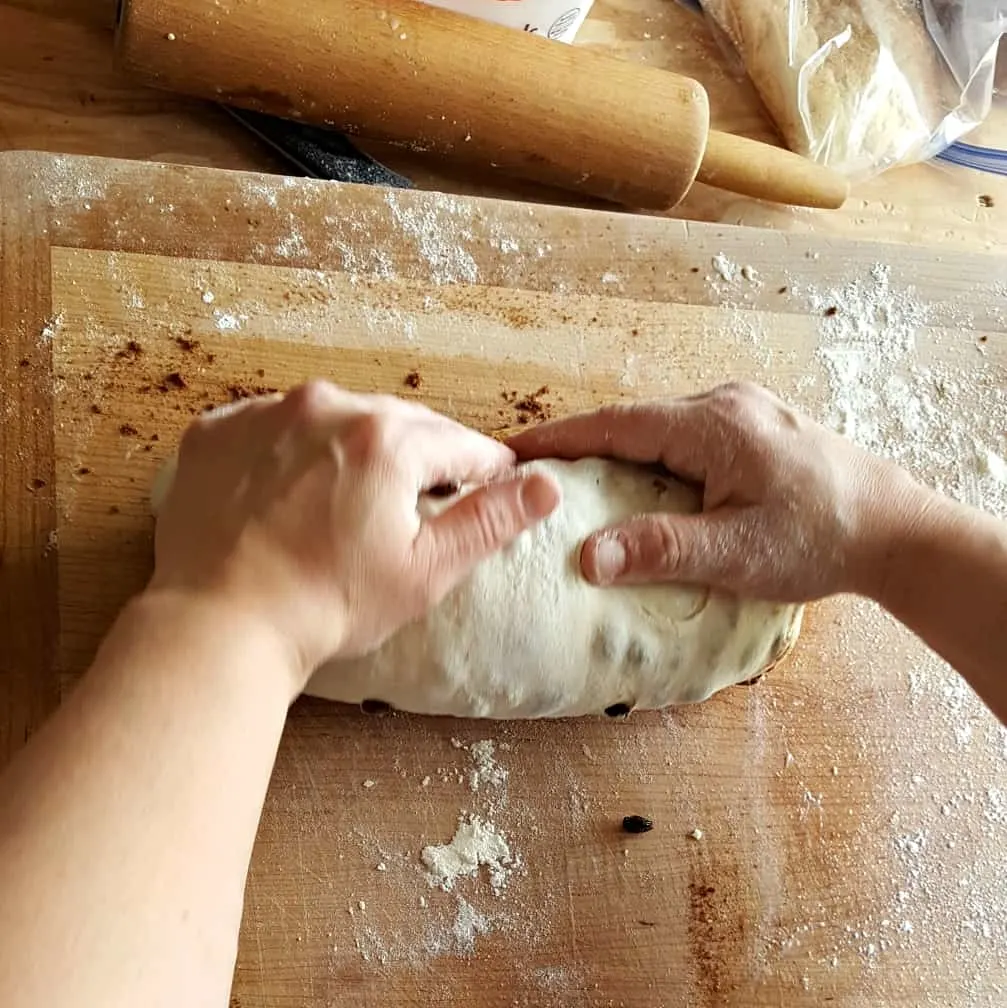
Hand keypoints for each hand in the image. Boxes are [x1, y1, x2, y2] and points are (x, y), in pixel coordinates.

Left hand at [151, 381, 558, 694]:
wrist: (216, 624)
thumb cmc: (328, 603)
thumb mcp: (425, 570)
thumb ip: (488, 520)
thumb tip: (546, 484)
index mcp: (386, 439)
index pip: (459, 444)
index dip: (483, 468)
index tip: (489, 484)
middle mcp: (326, 406)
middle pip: (398, 425)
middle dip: (415, 459)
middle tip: (414, 504)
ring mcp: (264, 414)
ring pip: (335, 419)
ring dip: (351, 449)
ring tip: (346, 501)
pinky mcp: (217, 432)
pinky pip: (272, 427)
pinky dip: (289, 451)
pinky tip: (287, 493)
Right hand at [510, 382, 927, 602]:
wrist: (897, 531)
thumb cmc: (821, 538)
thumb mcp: (736, 551)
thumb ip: (660, 549)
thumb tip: (588, 556)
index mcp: (712, 425)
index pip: (613, 424)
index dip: (557, 438)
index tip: (511, 451)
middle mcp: (723, 405)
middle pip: (631, 421)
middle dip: (580, 446)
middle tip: (535, 475)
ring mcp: (741, 413)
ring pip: (658, 428)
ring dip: (616, 453)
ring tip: (578, 485)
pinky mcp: (754, 430)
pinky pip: (684, 437)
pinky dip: (650, 458)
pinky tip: (642, 487)